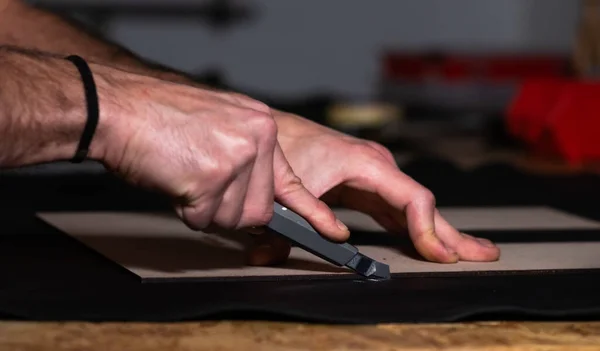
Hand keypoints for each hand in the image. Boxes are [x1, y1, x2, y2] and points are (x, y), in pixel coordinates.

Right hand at [94, 70, 348, 237]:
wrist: (118, 107)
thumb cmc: (159, 117)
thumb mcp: (219, 127)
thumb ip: (246, 161)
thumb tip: (258, 202)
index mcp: (261, 126)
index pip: (292, 181)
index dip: (313, 213)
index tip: (334, 233)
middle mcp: (256, 141)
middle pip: (259, 210)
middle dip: (229, 209)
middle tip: (201, 182)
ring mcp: (236, 160)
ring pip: (234, 219)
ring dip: (206, 209)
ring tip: (186, 174)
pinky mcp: (212, 179)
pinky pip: (204, 219)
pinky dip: (186, 210)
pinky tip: (175, 179)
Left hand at [247, 111, 499, 264]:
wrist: (270, 127)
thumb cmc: (283, 147)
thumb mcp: (288, 188)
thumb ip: (290, 224)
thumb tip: (297, 252)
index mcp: (368, 164)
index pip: (414, 199)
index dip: (429, 230)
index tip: (440, 257)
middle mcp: (378, 167)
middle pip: (424, 205)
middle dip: (453, 233)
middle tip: (486, 255)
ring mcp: (374, 176)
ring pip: (414, 208)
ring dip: (439, 232)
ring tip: (467, 252)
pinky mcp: (365, 184)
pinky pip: (397, 209)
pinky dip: (414, 227)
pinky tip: (426, 242)